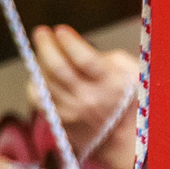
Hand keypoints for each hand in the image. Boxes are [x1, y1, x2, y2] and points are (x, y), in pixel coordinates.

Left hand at [30, 25, 141, 168]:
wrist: (125, 139)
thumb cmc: (131, 99)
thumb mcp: (133, 73)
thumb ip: (109, 58)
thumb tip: (78, 48)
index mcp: (110, 83)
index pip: (84, 59)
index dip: (69, 42)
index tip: (60, 29)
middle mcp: (88, 98)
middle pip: (58, 69)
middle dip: (46, 46)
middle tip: (40, 32)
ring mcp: (70, 111)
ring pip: (45, 83)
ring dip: (38, 63)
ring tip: (41, 51)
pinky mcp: (59, 121)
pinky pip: (39, 99)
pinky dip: (36, 84)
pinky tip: (39, 75)